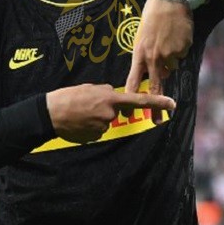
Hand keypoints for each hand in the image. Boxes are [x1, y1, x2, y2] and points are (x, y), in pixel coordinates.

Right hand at [46, 83, 175, 143]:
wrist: (50, 114)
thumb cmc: (68, 97)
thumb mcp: (89, 87)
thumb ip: (105, 91)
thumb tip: (113, 95)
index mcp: (110, 98)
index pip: (139, 101)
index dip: (157, 102)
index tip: (173, 104)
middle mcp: (110, 114)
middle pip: (116, 111)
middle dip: (107, 108)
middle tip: (87, 105)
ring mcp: (102, 127)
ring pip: (106, 121)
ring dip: (96, 118)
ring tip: (80, 113)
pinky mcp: (94, 137)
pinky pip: (97, 130)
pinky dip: (90, 126)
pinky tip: (78, 122)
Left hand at [124, 0, 192, 121]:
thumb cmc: (153, 16)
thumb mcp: (142, 36)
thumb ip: (147, 56)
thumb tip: (159, 74)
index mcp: (140, 53)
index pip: (134, 80)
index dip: (132, 97)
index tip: (131, 111)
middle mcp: (154, 57)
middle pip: (155, 87)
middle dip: (156, 106)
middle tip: (158, 121)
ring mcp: (169, 54)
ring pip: (171, 67)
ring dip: (170, 60)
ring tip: (167, 40)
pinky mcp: (182, 50)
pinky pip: (181, 56)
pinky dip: (180, 49)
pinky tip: (176, 35)